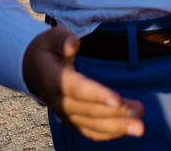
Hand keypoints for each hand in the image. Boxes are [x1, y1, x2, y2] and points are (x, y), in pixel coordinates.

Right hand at [22, 25, 144, 139]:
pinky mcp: (72, 121)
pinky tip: (126, 130)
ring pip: (91, 125)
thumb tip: (73, 44)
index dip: (96, 95)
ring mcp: (65, 114)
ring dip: (116, 127)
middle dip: (115, 113)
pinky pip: (90, 132)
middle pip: (88, 110)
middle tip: (139, 111)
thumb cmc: (47, 49)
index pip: (76, 89)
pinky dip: (108, 134)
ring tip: (139, 127)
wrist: (32, 70)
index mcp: (52, 79)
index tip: (117, 99)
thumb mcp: (51, 37)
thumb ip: (62, 38)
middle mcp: (58, 101)